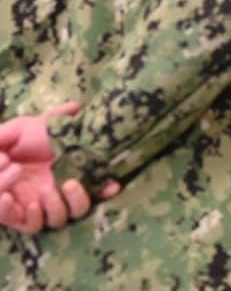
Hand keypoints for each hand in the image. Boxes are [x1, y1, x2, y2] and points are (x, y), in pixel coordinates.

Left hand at [0, 103, 120, 234]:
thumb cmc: (16, 140)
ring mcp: (39, 207)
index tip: (113, 185)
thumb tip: (75, 106)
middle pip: (78, 209)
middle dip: (78, 199)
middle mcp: (57, 193)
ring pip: (57, 219)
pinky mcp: (17, 216)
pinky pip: (30, 226)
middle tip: (70, 183)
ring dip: (55, 207)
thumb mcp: (32, 125)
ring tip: (45, 192)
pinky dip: (29, 216)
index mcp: (67, 174)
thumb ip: (54, 117)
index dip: (105, 189)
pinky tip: (17, 198)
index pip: (94, 187)